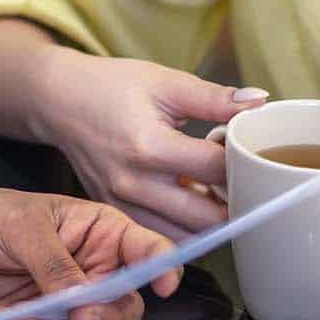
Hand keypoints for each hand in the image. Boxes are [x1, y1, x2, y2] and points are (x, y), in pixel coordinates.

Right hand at [29, 47, 267, 236]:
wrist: (59, 101)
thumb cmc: (111, 86)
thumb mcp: (164, 81)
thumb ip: (213, 97)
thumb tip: (260, 101)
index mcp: (148, 146)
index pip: (216, 170)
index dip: (244, 162)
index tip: (252, 153)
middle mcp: (133, 184)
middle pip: (207, 216)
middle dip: (234, 200)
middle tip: (245, 179)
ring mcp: (122, 205)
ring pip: (187, 238)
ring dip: (210, 221)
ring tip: (217, 191)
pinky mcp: (116, 214)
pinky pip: (162, 238)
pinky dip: (184, 228)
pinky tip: (191, 200)